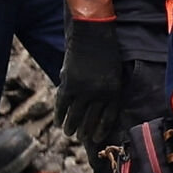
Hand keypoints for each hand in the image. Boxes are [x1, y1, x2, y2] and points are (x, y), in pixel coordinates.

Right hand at [57, 19, 124, 143]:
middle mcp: (99, 94)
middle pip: (91, 119)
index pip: (108, 117)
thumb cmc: (107, 51)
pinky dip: (59, 115)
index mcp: (113, 91)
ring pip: (75, 116)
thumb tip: (98, 106)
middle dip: (86, 131)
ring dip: (71, 126)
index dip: (101, 129)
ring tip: (69, 133)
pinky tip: (58, 123)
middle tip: (82, 137)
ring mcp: (83, 91)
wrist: (92, 34)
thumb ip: (107, 89)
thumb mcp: (115, 72)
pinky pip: (62, 105)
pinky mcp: (68, 85)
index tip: (97, 138)